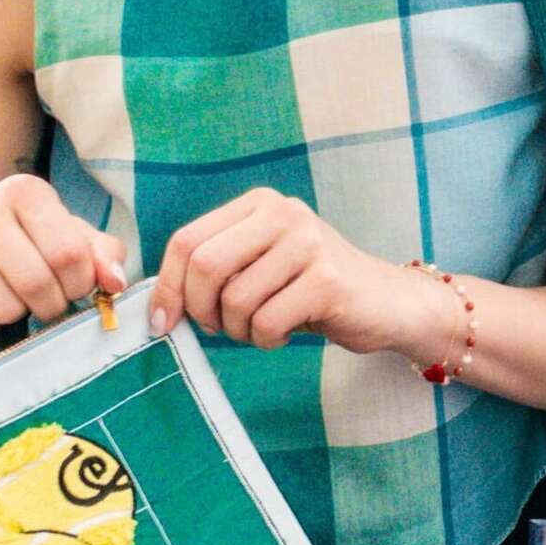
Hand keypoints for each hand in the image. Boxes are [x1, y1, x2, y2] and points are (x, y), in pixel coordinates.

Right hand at [0, 173, 126, 338]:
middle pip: (37, 285)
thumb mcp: (63, 241)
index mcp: (24, 190)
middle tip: (40, 301)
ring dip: (12, 315)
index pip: (70, 255)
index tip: (72, 287)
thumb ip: (100, 256)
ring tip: (1, 294)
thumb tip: (116, 282)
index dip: (80, 286)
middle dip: (49, 306)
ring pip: (4, 308)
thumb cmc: (17, 249)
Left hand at [148, 188, 420, 358]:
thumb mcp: (263, 263)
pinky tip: (285, 333)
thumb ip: (218, 268)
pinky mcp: (327, 281)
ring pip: (236, 300)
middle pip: (205, 265)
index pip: (187, 240)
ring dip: (238, 331)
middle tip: (218, 329)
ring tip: (261, 328)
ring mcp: (309, 244)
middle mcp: (284, 214)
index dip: (168, 286)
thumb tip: (159, 305)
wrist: (386, 302)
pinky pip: (266, 322)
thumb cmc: (312, 288)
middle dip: (200, 310)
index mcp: (260, 204)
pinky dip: (266, 340)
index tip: (164, 322)